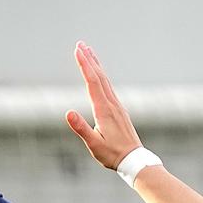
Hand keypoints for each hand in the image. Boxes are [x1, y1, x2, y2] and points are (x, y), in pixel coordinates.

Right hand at [62, 42, 145, 172]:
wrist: (134, 159)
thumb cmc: (112, 154)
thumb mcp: (93, 144)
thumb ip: (81, 128)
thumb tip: (68, 113)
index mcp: (104, 110)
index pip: (93, 83)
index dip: (85, 66)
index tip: (78, 52)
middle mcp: (112, 104)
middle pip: (99, 76)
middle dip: (89, 59)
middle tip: (80, 44)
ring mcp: (116, 105)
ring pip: (105, 80)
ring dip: (96, 65)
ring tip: (88, 52)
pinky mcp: (118, 109)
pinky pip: (108, 87)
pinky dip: (101, 76)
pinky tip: (98, 74)